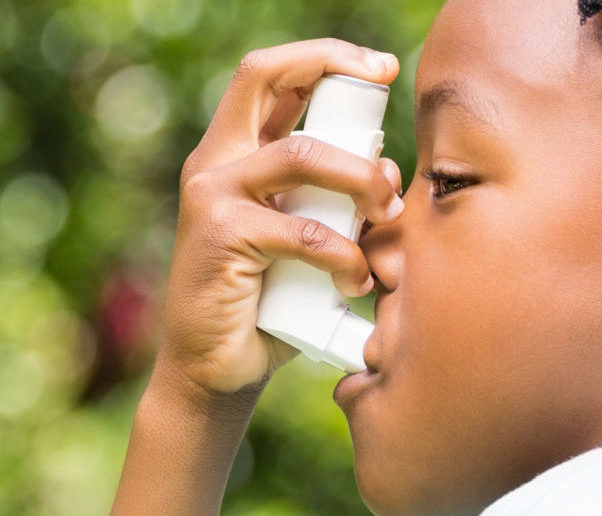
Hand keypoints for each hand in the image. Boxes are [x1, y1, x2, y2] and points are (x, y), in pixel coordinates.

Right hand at [157, 38, 405, 398]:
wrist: (217, 372)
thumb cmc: (269, 306)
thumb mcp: (307, 238)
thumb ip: (334, 201)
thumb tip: (389, 169)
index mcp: (234, 155)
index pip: (270, 77)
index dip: (324, 56)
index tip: (381, 67)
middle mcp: (215, 162)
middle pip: (263, 76)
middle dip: (331, 66)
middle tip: (384, 82)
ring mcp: (211, 195)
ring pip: (302, 153)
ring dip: (360, 178)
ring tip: (388, 211)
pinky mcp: (220, 236)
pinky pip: (302, 230)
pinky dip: (343, 255)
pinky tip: (355, 282)